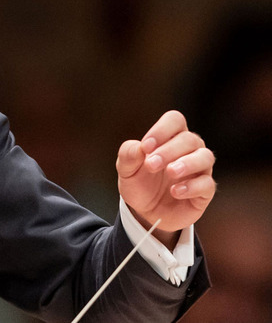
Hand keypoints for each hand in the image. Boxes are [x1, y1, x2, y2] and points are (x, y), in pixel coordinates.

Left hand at [116, 111, 215, 246]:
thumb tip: (138, 147)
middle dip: (169, 151)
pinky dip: (192, 186)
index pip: (175, 120)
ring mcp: (200, 170)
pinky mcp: (204, 192)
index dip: (162, 130)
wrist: (145, 213)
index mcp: (170, 138)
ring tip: (170, 172)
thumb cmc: (139, 184)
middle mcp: (189, 150)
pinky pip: (207, 184)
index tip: (146, 146)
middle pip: (189, 139)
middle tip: (151, 165)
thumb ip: (128, 155)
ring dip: (187, 163)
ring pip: (205, 157)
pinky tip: (175, 191)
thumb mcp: (126, 170)